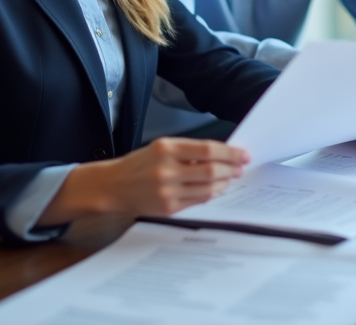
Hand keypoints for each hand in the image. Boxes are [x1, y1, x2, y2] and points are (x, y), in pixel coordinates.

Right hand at [38, 137, 249, 224]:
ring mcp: (167, 191)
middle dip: (231, 168)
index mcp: (166, 148)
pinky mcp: (168, 207)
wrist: (113, 185)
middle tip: (240, 167)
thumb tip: (222, 155)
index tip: (242, 154)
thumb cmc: (139, 164)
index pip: (207, 149)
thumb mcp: (161, 148)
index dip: (230, 152)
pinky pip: (199, 200)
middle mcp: (166, 169)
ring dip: (224, 182)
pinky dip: (212, 193)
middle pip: (211, 170)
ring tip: (230, 177)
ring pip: (208, 187)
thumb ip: (189, 151)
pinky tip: (216, 188)